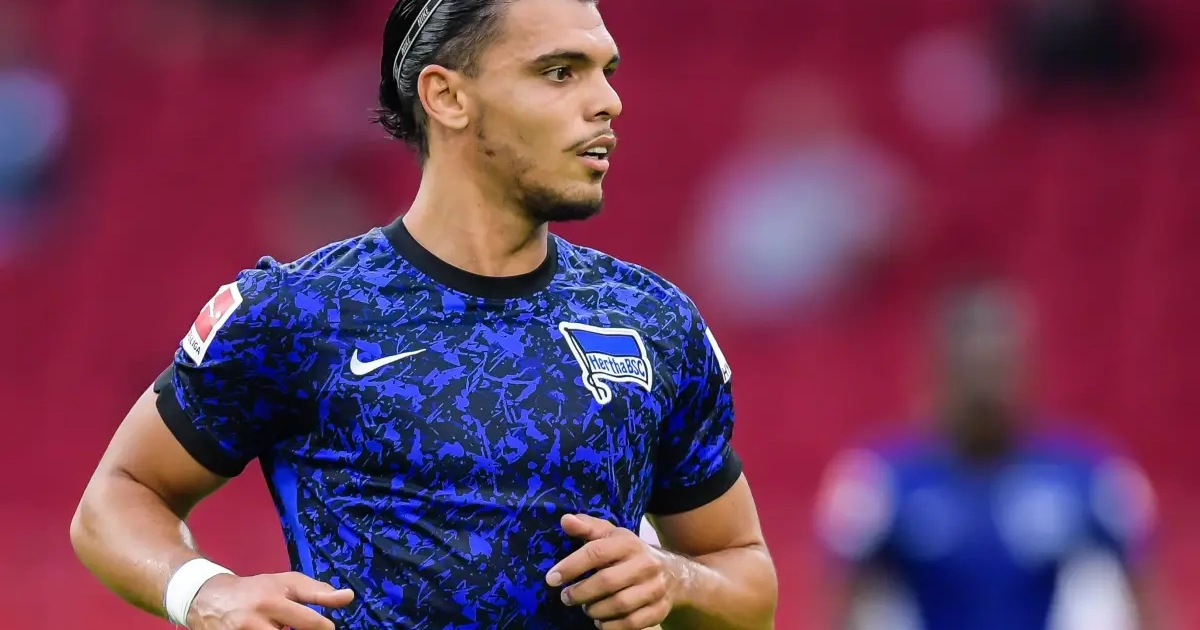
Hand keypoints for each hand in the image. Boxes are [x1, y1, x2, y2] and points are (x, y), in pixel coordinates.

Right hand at [186, 571, 354, 629]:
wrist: (208, 597)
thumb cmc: (256, 589)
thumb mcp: (286, 583)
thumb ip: (318, 591)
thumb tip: (348, 597)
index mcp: (271, 602)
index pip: (308, 623)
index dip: (324, 629)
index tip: (327, 629)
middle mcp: (253, 622)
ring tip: (282, 628)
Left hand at [546, 514, 676, 629]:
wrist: (673, 573)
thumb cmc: (630, 553)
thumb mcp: (611, 536)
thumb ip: (587, 528)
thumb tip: (565, 520)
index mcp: (629, 543)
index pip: (596, 552)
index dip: (571, 566)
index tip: (551, 578)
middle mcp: (645, 564)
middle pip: (606, 582)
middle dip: (580, 593)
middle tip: (567, 597)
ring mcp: (655, 588)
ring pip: (619, 605)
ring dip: (595, 610)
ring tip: (586, 608)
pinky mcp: (659, 610)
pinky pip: (632, 623)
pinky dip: (612, 626)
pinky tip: (601, 621)